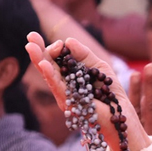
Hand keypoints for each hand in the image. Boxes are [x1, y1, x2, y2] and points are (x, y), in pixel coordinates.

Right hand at [25, 33, 151, 150]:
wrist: (121, 113)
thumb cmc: (110, 92)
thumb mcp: (99, 67)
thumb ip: (84, 54)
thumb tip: (68, 41)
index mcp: (70, 77)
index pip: (56, 60)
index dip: (52, 49)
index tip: (58, 42)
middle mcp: (64, 86)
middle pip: (48, 67)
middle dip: (38, 52)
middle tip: (30, 37)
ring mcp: (65, 96)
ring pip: (49, 76)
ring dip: (40, 60)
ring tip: (31, 47)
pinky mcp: (71, 104)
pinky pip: (59, 88)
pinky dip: (51, 75)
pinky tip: (45, 64)